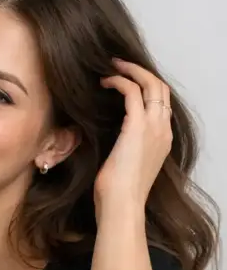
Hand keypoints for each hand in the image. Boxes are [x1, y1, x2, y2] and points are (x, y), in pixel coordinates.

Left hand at [94, 59, 172, 211]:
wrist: (122, 204)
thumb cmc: (118, 192)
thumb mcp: (127, 163)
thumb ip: (126, 145)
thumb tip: (109, 134)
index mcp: (163, 139)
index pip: (161, 103)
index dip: (146, 87)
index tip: (127, 81)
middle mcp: (163, 129)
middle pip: (161, 88)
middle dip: (141, 72)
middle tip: (119, 65)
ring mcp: (153, 127)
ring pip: (151, 84)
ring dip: (131, 70)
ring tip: (113, 66)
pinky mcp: (137, 126)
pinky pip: (132, 91)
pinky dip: (119, 81)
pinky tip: (105, 82)